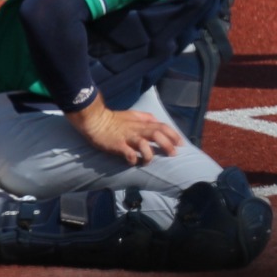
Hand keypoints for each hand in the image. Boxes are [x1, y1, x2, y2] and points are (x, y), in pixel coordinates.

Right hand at [69, 97, 183, 164]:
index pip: (162, 126)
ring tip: (149, 161)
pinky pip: (128, 153)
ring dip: (150, 154)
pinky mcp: (117, 145)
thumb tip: (157, 121)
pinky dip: (133, 158)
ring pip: (144, 144)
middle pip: (157, 135)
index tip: (181, 143)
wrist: (95, 120)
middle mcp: (137, 130)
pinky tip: (134, 162)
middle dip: (168, 144)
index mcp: (142, 123)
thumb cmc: (114, 119)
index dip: (173, 135)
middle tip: (174, 154)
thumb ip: (146, 117)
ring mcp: (127, 138)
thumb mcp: (133, 114)